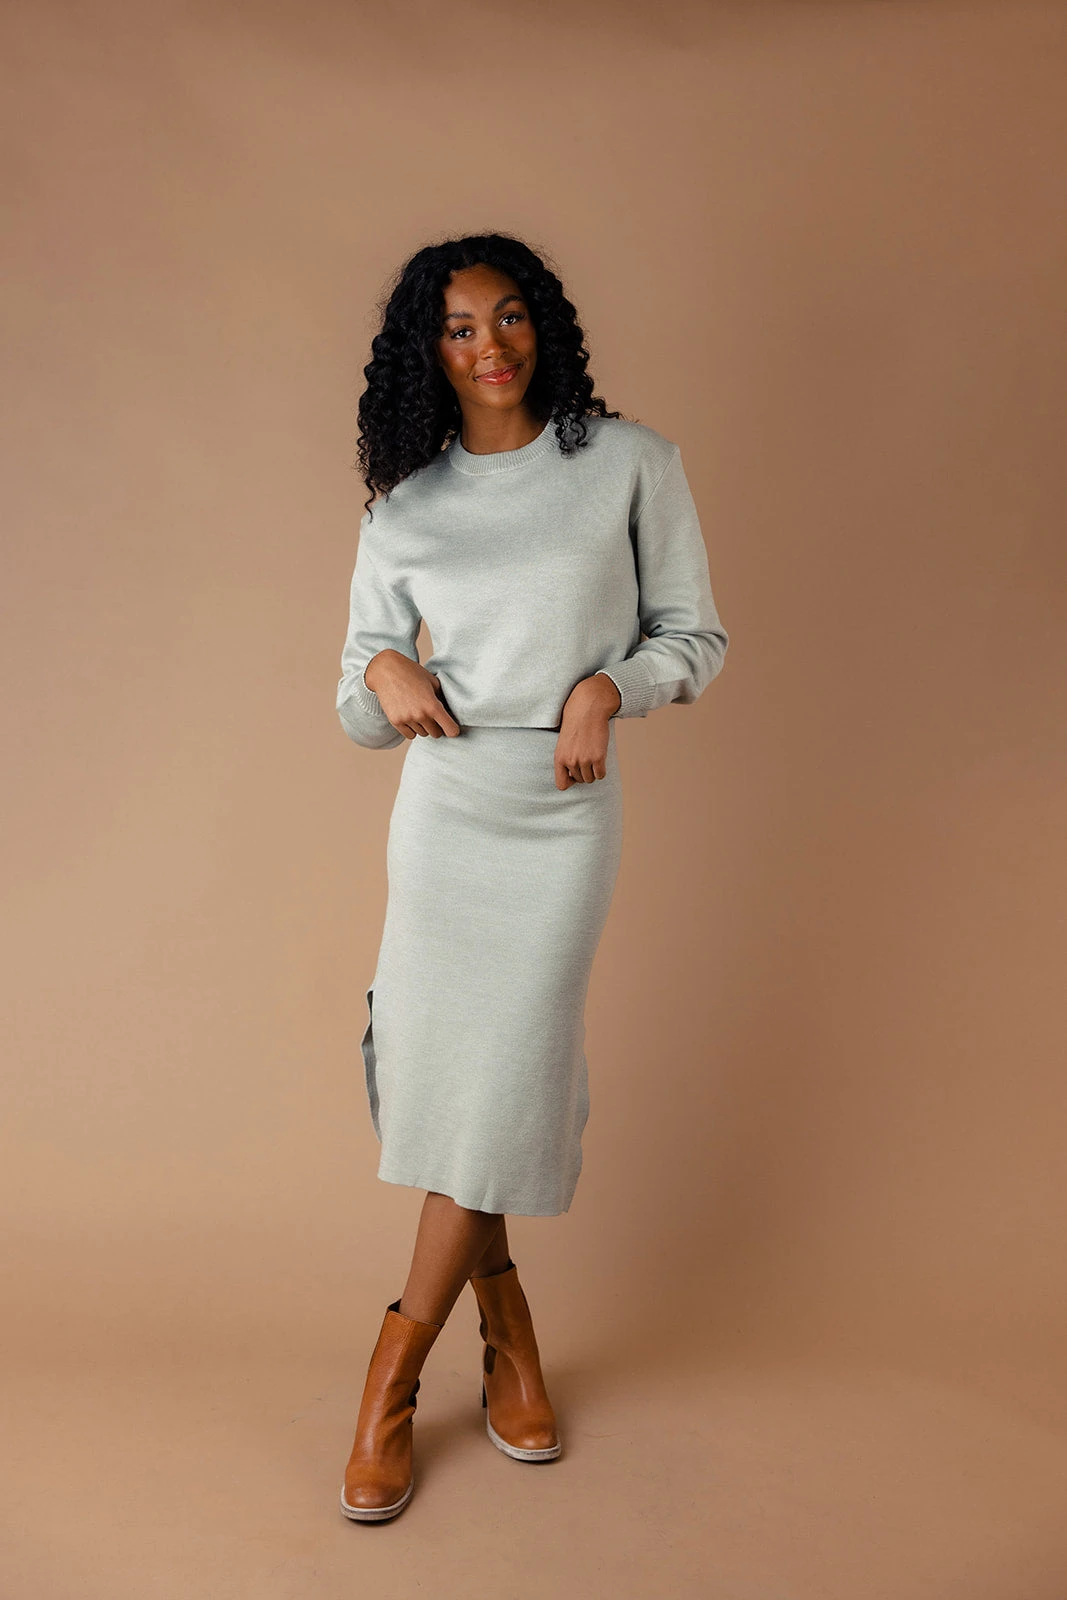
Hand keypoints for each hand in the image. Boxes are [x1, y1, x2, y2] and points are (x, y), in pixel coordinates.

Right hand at [364, 650, 460, 738]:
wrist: (386, 670)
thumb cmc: (411, 673)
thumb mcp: (433, 681)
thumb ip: (442, 698)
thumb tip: (449, 712)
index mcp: (433, 705)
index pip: (451, 731)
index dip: (453, 729)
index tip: (451, 726)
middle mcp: (420, 715)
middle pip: (436, 734)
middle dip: (437, 726)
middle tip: (433, 716)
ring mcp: (407, 719)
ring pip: (423, 733)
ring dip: (423, 726)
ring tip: (418, 711)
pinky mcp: (395, 721)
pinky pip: (410, 735)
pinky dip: (412, 729)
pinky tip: (410, 716)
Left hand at [553, 674, 620, 789]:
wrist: (588, 708)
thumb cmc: (576, 722)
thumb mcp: (563, 742)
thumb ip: (565, 758)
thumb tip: (572, 777)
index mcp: (559, 758)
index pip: (561, 784)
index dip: (570, 781)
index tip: (575, 774)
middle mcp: (570, 761)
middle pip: (579, 781)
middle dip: (584, 772)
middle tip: (587, 758)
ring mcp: (584, 760)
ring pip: (591, 779)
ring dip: (593, 771)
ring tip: (593, 757)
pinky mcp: (598, 757)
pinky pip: (601, 775)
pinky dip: (602, 770)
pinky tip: (600, 758)